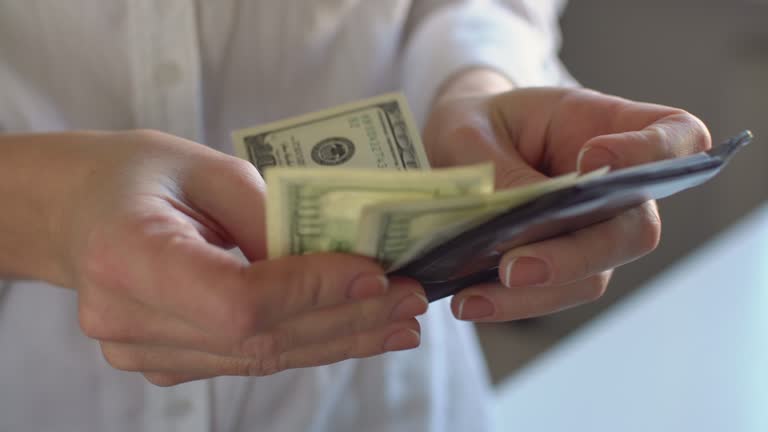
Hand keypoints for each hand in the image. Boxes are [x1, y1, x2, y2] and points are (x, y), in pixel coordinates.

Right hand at [23, 130, 427, 384]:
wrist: (77, 212)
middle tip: (411, 300)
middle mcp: (127, 318)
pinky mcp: (166, 362)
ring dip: (340, 339)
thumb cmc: (136, 174)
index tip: (375, 273)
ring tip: (400, 322)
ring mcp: (143, 351)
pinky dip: (309, 343)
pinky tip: (354, 331)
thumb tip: (339, 261)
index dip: (312, 291)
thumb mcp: (203, 165)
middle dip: (347, 318)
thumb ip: (268, 215)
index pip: (238, 299)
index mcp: (126, 254)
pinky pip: (251, 359)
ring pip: (263, 358)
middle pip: (260, 338)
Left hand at [423, 70, 710, 321]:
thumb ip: (499, 171)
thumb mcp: (470, 132)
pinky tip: (472, 302)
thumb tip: (520, 231)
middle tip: (514, 268)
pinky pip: (554, 293)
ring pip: (593, 275)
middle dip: (576, 254)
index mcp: (604, 127)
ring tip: (473, 299)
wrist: (455, 152)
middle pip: (634, 230)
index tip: (595, 158)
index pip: (675, 136)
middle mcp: (615, 187)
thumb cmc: (475, 126)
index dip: (655, 151)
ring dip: (536, 292)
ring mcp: (593, 231)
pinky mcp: (563, 266)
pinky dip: (512, 303)